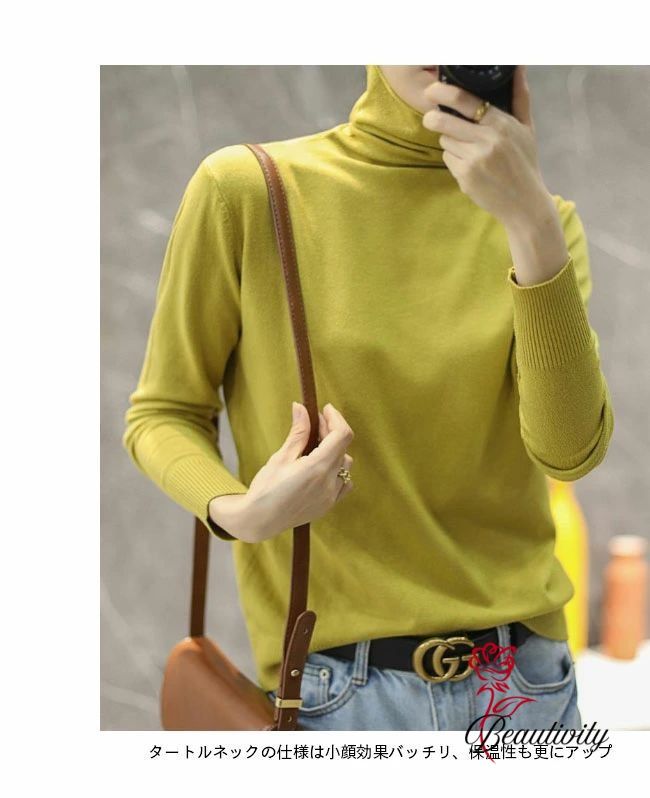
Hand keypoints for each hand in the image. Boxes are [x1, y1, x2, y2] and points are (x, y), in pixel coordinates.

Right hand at [209, 402, 353, 542]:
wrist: (259, 520)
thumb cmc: (265, 488)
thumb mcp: (281, 457)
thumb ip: (298, 432)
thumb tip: (302, 407)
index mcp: (317, 468)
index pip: (342, 436)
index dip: (336, 418)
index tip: (325, 409)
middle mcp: (329, 483)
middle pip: (342, 447)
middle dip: (331, 431)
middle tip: (313, 423)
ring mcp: (331, 496)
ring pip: (346, 464)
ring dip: (335, 451)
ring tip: (314, 446)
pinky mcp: (328, 505)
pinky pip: (344, 482)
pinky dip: (338, 470)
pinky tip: (321, 467)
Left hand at [421, 66, 550, 226]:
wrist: (524, 203)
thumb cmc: (525, 162)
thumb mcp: (526, 128)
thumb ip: (520, 97)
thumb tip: (519, 66)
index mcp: (501, 124)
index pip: (465, 101)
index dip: (443, 93)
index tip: (431, 90)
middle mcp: (486, 140)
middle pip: (444, 121)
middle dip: (432, 118)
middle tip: (430, 118)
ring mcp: (474, 160)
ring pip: (445, 141)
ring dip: (450, 142)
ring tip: (467, 148)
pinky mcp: (464, 177)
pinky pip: (448, 159)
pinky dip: (454, 160)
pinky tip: (470, 166)